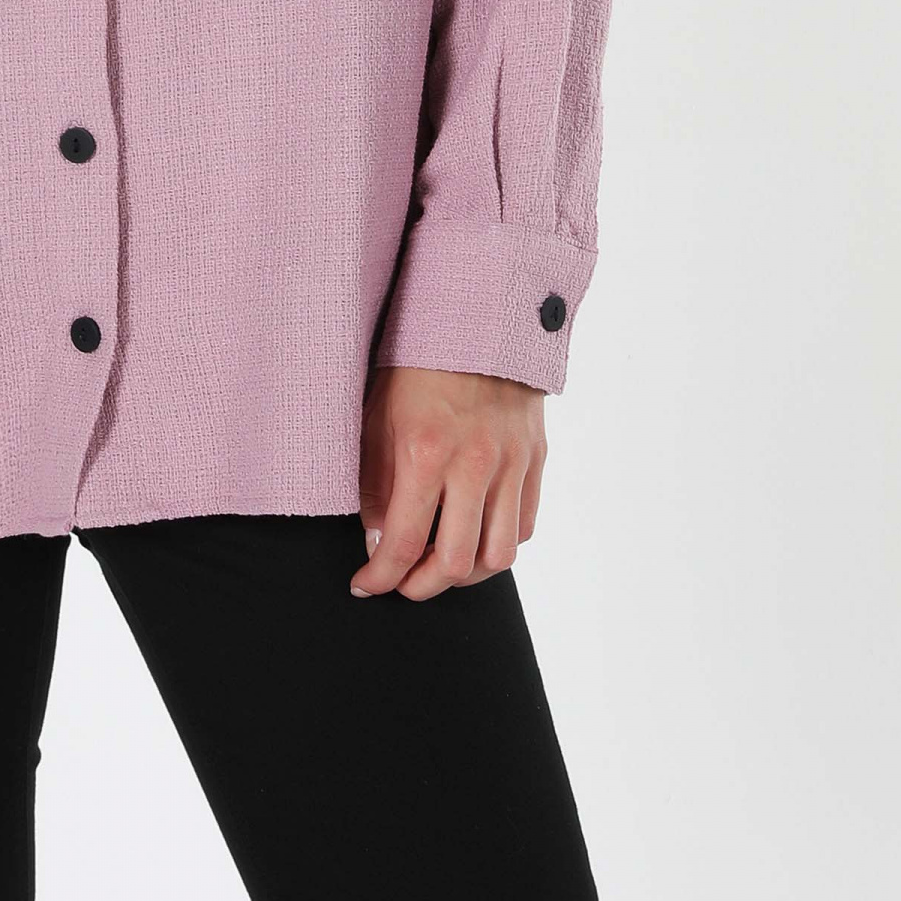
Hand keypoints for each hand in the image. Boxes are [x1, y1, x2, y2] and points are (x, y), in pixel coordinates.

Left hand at [352, 365, 544, 599]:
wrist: (475, 314)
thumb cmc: (416, 361)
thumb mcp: (377, 414)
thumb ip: (374, 481)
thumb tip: (376, 537)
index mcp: (425, 452)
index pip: (403, 543)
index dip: (381, 576)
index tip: (366, 584)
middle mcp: (474, 464)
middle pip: (456, 564)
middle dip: (421, 587)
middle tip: (402, 582)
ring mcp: (511, 463)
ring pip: (498, 556)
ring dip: (466, 575)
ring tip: (440, 564)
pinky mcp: (534, 458)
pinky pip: (524, 526)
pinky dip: (498, 544)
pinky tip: (473, 535)